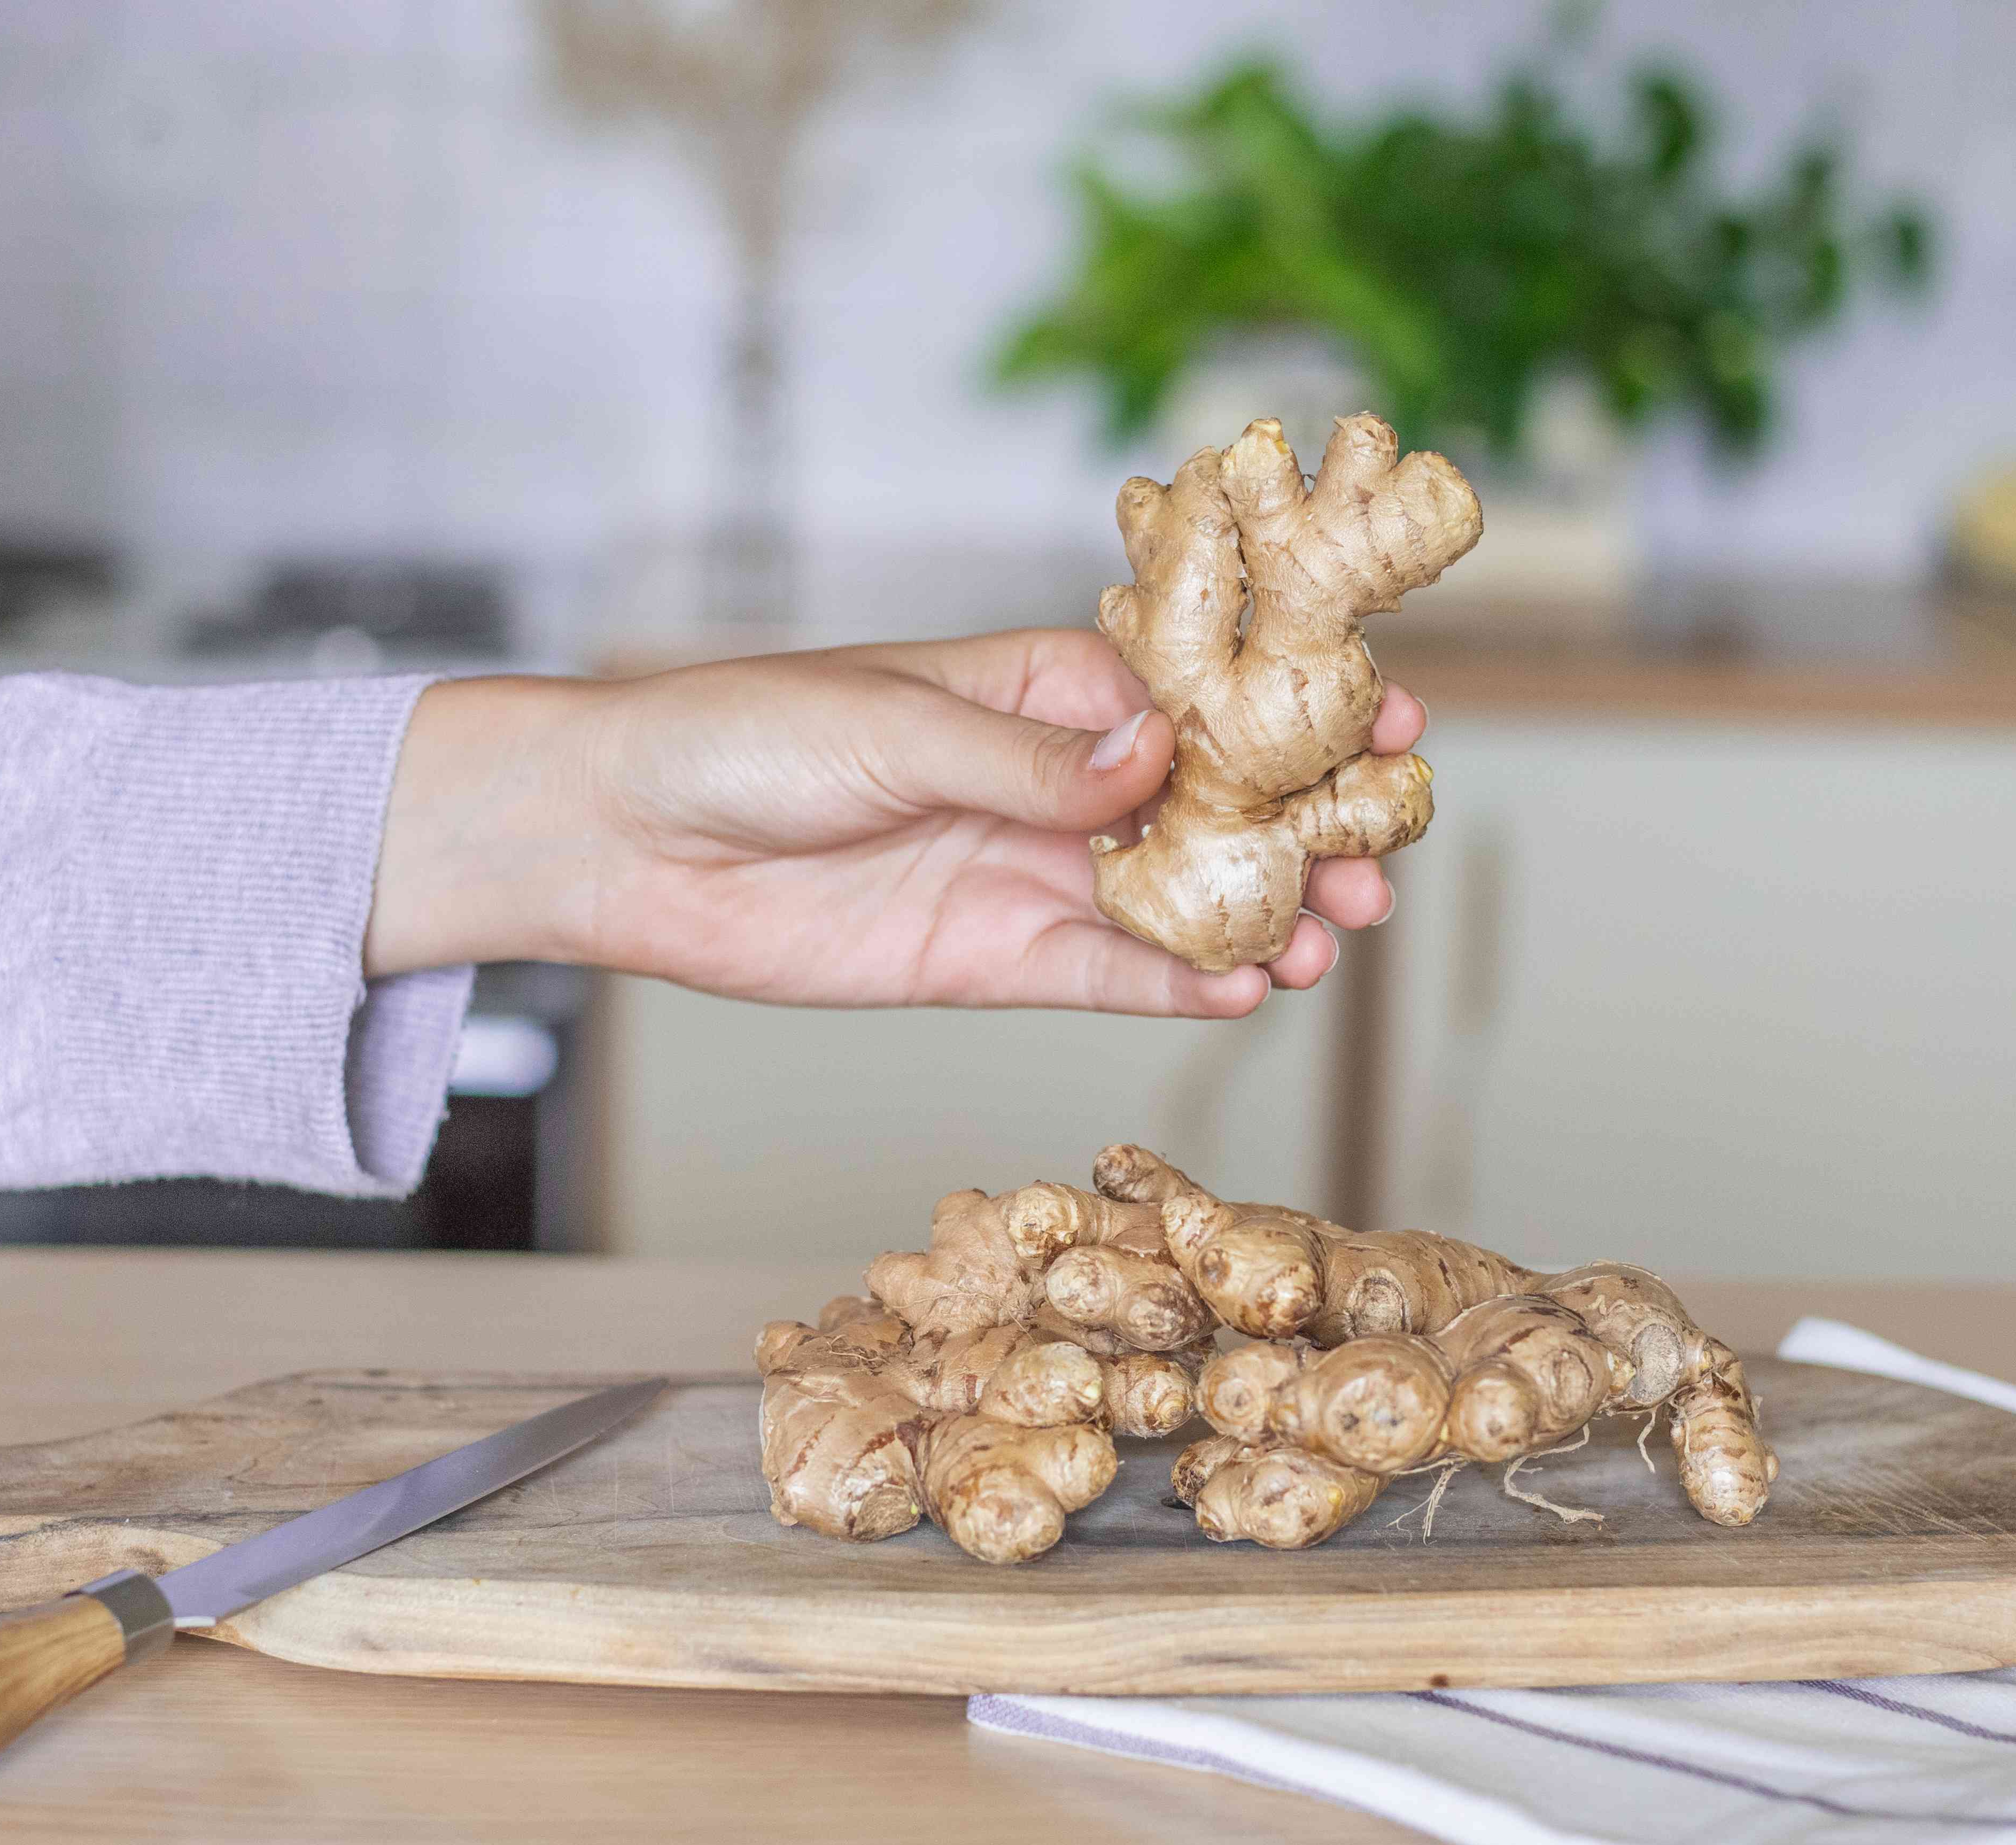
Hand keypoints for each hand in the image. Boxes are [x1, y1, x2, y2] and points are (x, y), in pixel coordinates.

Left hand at [364, 628, 1424, 1016]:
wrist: (630, 837)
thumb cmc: (747, 737)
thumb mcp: (896, 727)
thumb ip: (1030, 759)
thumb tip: (1151, 756)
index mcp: (1043, 686)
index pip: (1196, 697)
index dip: (1292, 714)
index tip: (1386, 726)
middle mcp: (1055, 780)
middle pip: (1211, 807)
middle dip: (1301, 829)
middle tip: (1377, 861)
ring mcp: (1031, 871)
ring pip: (1179, 899)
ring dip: (1263, 915)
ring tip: (1334, 936)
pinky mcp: (993, 958)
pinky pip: (1109, 975)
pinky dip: (1181, 984)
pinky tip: (1249, 987)